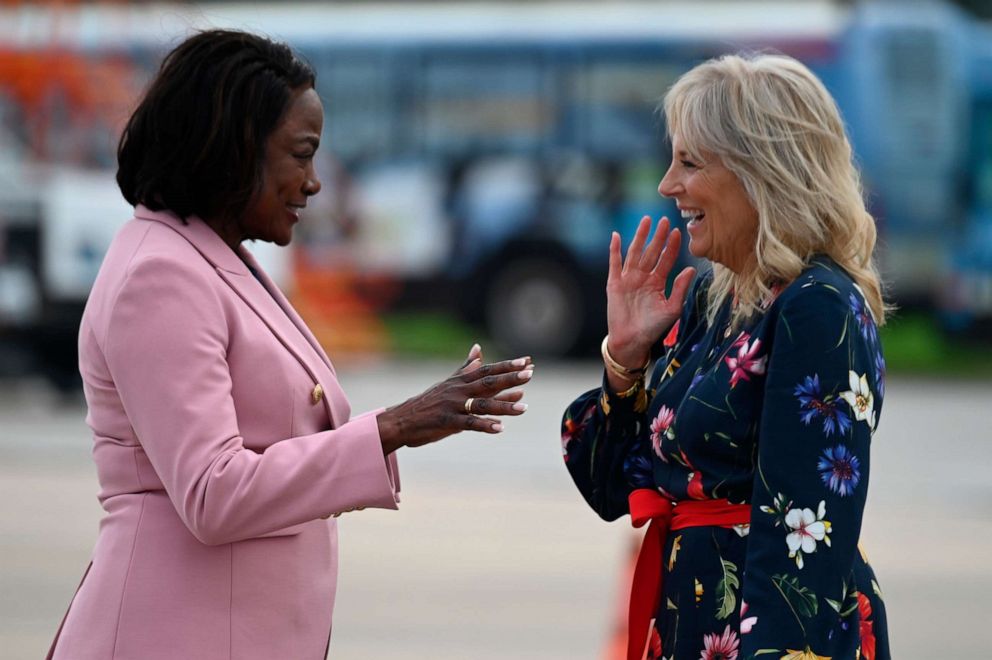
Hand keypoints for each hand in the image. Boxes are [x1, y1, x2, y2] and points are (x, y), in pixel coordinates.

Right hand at [377, 344, 532, 453]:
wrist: (402, 419)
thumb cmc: (428, 402)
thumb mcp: (449, 382)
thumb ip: (466, 367)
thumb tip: (478, 348)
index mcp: (461, 381)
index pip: (487, 370)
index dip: (507, 366)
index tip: (527, 361)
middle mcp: (458, 390)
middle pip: (487, 382)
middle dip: (510, 378)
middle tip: (530, 374)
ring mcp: (453, 405)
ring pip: (482, 404)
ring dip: (504, 405)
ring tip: (524, 408)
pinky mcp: (447, 422)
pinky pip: (469, 423)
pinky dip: (485, 425)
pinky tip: (500, 428)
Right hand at [606, 216, 695, 369]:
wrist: (632, 340)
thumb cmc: (653, 328)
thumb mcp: (672, 308)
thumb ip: (680, 289)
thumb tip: (691, 270)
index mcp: (657, 282)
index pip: (666, 259)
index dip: (672, 246)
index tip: (679, 232)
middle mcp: (643, 277)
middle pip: (651, 252)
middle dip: (658, 237)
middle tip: (665, 220)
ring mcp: (628, 278)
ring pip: (635, 252)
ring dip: (639, 237)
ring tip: (646, 221)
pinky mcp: (614, 283)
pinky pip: (614, 263)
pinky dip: (614, 250)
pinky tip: (616, 236)